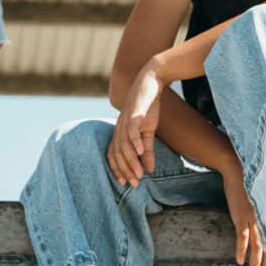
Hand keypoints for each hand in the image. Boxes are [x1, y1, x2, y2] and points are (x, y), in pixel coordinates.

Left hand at [105, 63, 165, 186]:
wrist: (151, 81)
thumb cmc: (148, 107)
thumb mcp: (149, 132)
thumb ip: (147, 151)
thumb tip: (149, 170)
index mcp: (120, 132)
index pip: (114, 154)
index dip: (118, 169)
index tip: (125, 183)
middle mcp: (119, 127)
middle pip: (118, 152)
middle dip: (125, 169)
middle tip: (135, 183)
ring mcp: (125, 119)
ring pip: (124, 144)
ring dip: (131, 160)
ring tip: (139, 174)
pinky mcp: (135, 112)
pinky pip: (132, 129)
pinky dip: (135, 141)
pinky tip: (140, 152)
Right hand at [221, 170, 265, 265]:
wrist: (240, 169)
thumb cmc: (250, 186)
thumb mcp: (262, 203)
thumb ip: (264, 217)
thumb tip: (265, 230)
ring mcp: (254, 220)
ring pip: (257, 249)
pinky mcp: (242, 215)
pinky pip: (243, 236)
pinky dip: (242, 249)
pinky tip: (240, 262)